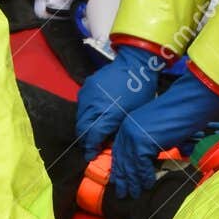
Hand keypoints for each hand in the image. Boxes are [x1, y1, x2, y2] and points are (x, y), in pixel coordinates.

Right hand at [77, 44, 160, 160]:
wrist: (135, 62)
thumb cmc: (139, 90)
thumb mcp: (132, 115)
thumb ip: (117, 131)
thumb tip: (107, 144)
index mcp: (108, 114)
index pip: (92, 138)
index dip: (91, 149)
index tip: (91, 155)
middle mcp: (94, 106)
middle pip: (82, 130)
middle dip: (86, 140)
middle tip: (92, 144)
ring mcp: (88, 95)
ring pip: (79, 119)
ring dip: (85, 127)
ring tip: (94, 129)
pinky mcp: (86, 87)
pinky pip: (81, 105)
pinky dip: (86, 113)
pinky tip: (95, 113)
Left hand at [110, 72, 218, 197]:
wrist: (186, 103)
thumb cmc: (176, 114)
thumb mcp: (153, 128)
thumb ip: (144, 142)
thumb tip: (144, 161)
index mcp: (127, 125)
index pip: (118, 152)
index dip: (118, 168)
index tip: (117, 181)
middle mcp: (127, 131)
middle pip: (122, 161)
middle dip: (122, 180)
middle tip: (122, 194)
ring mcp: (133, 137)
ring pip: (130, 166)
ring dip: (133, 183)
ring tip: (135, 194)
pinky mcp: (142, 143)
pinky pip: (142, 166)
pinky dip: (145, 177)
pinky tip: (148, 184)